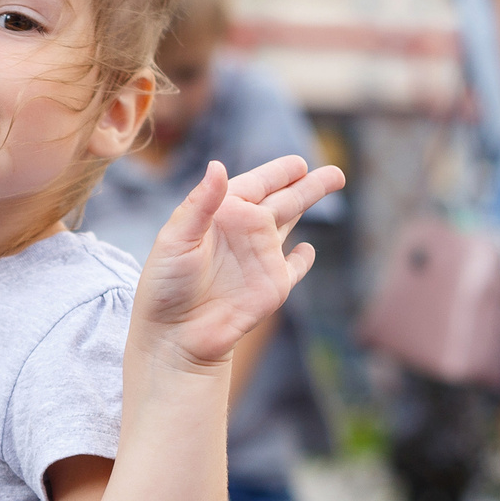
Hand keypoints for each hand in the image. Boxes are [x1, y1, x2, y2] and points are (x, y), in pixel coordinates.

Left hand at [132, 156, 343, 377]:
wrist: (175, 337)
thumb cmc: (165, 286)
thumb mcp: (176, 239)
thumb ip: (200, 204)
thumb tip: (218, 165)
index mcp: (222, 215)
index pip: (256, 184)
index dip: (278, 172)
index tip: (299, 163)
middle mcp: (245, 232)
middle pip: (284, 199)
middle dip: (308, 184)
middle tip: (334, 172)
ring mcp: (261, 258)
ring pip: (293, 222)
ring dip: (311, 203)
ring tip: (332, 183)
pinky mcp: (273, 287)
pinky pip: (294, 267)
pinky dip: (304, 259)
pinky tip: (309, 249)